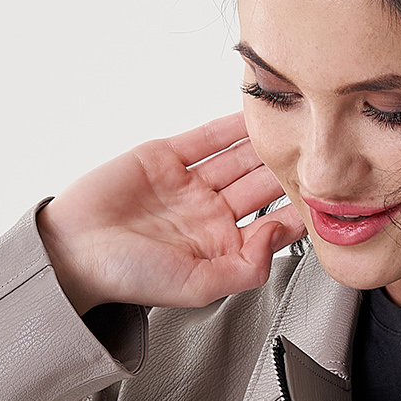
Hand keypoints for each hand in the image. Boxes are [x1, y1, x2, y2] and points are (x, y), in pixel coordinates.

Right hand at [36, 116, 304, 314]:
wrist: (72, 252)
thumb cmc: (127, 277)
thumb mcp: (197, 287)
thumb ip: (247, 268)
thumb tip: (281, 234)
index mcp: (220, 248)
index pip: (271, 226)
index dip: (298, 210)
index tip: (328, 196)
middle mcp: (208, 216)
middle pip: (259, 186)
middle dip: (287, 170)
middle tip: (318, 150)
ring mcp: (188, 185)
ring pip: (237, 158)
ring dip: (263, 143)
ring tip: (294, 124)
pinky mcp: (165, 158)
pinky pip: (205, 138)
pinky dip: (229, 124)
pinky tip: (254, 113)